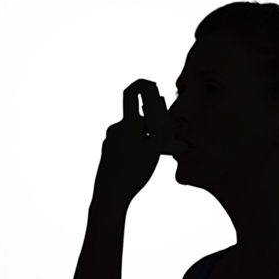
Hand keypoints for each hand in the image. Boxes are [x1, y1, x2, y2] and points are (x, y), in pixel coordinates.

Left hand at [92, 79, 175, 206]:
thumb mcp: (153, 152)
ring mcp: (111, 139)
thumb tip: (170, 122)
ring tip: (156, 153)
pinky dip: (137, 144)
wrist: (109, 194)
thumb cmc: (131, 173)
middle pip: (137, 118)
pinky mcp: (109, 150)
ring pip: (132, 131)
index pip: (130, 94)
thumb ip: (162, 134)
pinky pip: (126, 141)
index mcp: (127, 124)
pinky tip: (143, 160)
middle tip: (166, 136)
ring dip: (145, 136)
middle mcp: (117, 128)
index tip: (151, 84)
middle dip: (152, 124)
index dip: (140, 84)